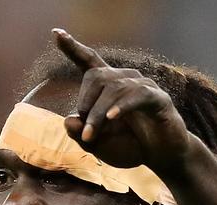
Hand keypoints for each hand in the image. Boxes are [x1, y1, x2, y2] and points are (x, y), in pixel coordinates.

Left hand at [53, 28, 193, 174]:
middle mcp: (126, 80)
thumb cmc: (129, 147)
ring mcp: (144, 87)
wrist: (161, 159)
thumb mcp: (98, 145)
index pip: (89, 61)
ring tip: (91, 136)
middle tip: (85, 133)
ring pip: (114, 88)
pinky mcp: (159, 99)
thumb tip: (68, 120)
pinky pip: (138, 95)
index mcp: (109, 86)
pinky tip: (111, 118)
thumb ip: (80, 134)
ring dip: (98, 114)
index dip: (73, 47)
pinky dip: (122, 106)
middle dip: (85, 104)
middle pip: (97, 76)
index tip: (56, 33)